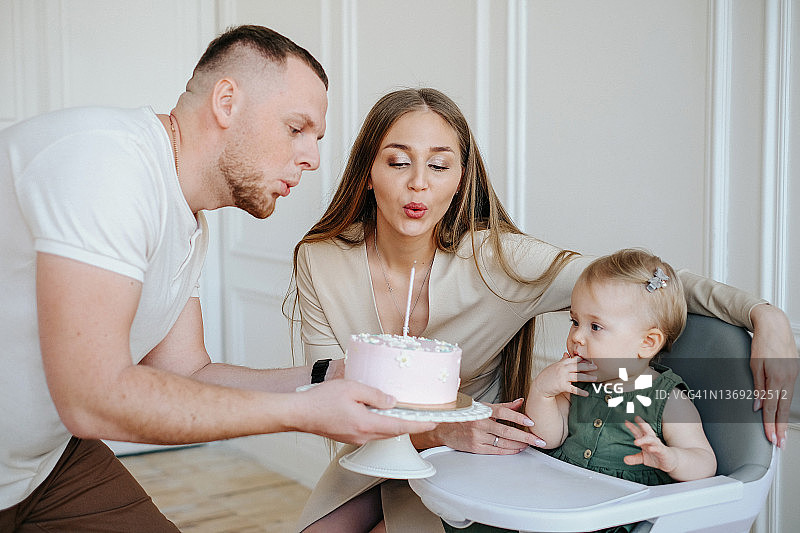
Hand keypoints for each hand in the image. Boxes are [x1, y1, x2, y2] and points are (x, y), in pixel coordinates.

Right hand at [293, 379, 435, 444]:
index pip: (399, 426)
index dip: (419, 425)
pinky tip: (380, 414)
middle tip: (425, 417)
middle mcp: (363, 435)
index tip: (432, 422)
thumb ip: (374, 394)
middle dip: (410, 425)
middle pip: (393, 431)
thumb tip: (391, 401)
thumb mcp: (351, 388)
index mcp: (366, 423)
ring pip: (382, 432)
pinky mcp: (349, 437)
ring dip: (394, 424)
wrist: (299, 413)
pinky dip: (380, 424)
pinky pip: (371, 431)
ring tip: (406, 413)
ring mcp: (355, 438)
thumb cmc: (320, 400)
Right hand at [413, 398, 546, 454]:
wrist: (444, 427)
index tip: (531, 422)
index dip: (518, 417)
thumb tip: (520, 401)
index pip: (504, 412)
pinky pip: (496, 450)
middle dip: (526, 436)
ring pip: (503, 442)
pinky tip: (518, 449)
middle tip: (539, 440)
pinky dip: (509, 450)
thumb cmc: (465, 415)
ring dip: (519, 444)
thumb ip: (503, 406)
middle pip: (507, 430)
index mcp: (482, 410)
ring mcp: (477, 436)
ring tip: (531, 444)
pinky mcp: (475, 447)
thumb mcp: (483, 406)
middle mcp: (480, 423)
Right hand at [531, 353, 596, 397]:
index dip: (583, 360)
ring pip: (578, 376)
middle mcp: (563, 369)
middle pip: (578, 366)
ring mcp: (563, 377)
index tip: (591, 360)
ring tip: (595, 378)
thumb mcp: (554, 366)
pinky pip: (573, 389)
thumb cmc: (547, 375)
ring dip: (587, 378)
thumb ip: (562, 360)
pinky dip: (581, 392)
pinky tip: (586, 394)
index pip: (575, 359)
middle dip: (588, 366)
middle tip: (596, 367)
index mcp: (562, 363)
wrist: (540, 385)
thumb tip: (566, 354)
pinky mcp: (562, 386)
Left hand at [623, 416, 677, 473]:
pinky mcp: (663, 452)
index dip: (632, 427)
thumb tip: (625, 460)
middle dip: (642, 424)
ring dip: (643, 440)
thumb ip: (634, 458)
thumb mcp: (643, 458)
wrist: (670, 461)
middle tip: (636, 418)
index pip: (638, 432)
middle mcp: (651, 440)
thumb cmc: (655, 456)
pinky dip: (654, 448)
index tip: (626, 421)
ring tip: (635, 442)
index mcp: (645, 440)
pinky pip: (658, 449)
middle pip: (646, 430)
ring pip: (651, 439)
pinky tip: (650, 449)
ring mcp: (657, 445)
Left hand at [750, 303, 798, 447]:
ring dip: (783, 419)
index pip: (771, 408)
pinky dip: (785, 405)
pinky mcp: (794, 373)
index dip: (770, 425)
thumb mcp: (754, 365)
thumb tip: (757, 406)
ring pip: (787, 402)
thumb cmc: (762, 342)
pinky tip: (781, 413)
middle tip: (780, 444)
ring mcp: (793, 376)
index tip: (770, 438)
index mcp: (776, 378)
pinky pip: (789, 393)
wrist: (775, 325)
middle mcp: (788, 379)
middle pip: (782, 409)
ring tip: (781, 433)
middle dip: (780, 428)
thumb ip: (757, 387)